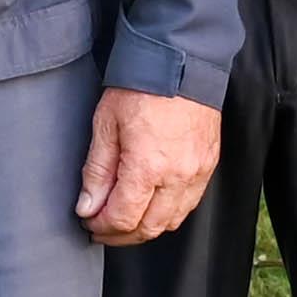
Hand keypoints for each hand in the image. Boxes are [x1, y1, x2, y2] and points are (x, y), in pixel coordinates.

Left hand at [76, 89, 223, 246]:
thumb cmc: (141, 87)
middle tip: (100, 227)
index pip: (123, 218)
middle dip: (121, 234)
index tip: (87, 221)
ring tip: (123, 219)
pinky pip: (189, 204)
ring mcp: (198, 172)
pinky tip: (150, 204)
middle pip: (149, 228)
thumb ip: (97, 171)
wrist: (181, 61)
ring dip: (145, 227)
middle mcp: (178, 176)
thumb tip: (87, 207)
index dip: (101, 226)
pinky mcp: (209, 165)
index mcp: (148, 167)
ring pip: (171, 221)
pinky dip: (167, 212)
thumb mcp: (105, 125)